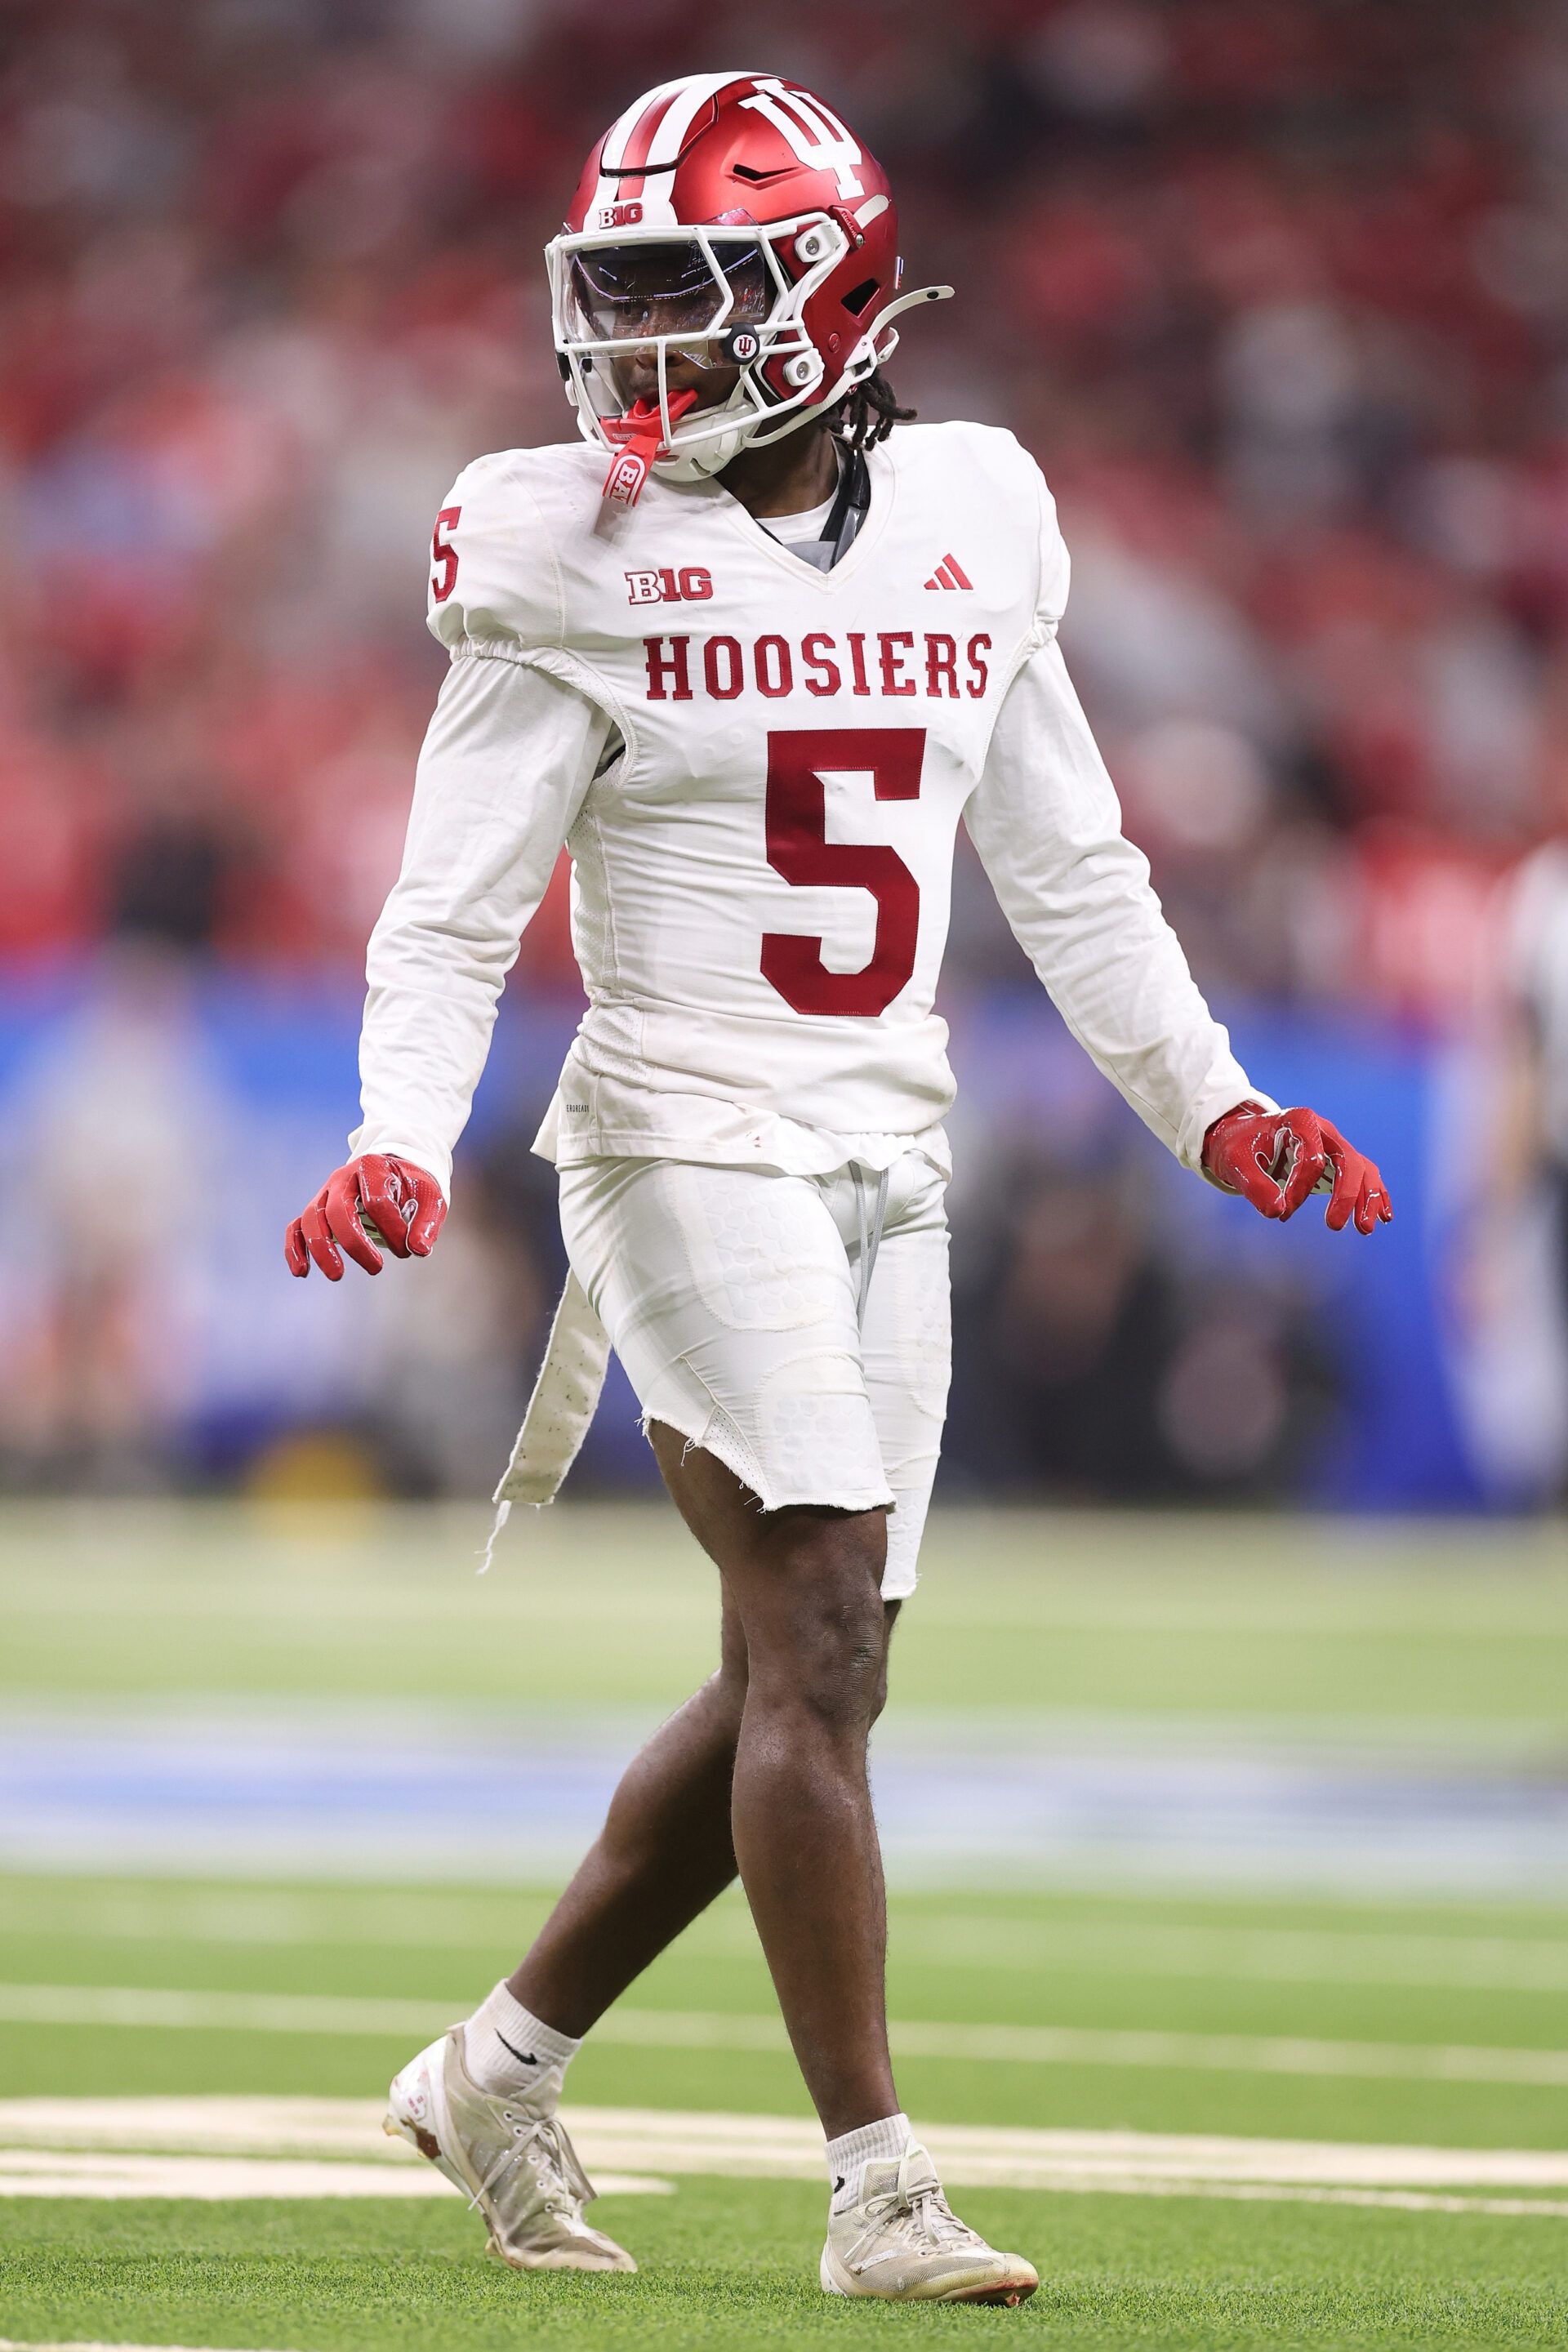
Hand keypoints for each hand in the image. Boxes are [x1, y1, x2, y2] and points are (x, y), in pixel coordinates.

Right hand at [285, 1153, 446, 1280]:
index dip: (393, 1230)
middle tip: (376, 1269)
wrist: (394, 1170)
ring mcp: (326, 1192)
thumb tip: (418, 1250)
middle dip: (354, 1243)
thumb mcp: (430, 1197)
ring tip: (337, 1275)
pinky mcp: (317, 1208)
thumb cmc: (412, 1186)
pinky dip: (295, 1248)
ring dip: (321, 1248)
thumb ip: (427, 1222)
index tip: (408, 1249)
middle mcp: (343, 1177)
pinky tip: (301, 1272)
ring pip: (311, 1218)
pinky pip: (296, 1227)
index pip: (377, 1201)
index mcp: (372, 1167)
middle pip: (337, 1210)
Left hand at [1203, 1102, 1391, 1234]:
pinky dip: (1375, 1194)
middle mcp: (1323, 1130)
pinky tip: (1383, 1217)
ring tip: (1365, 1229)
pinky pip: (1364, 1175)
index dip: (1300, 1189)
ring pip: (1362, 1168)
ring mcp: (1334, 1144)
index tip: (1282, 1212)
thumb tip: (1277, 1213)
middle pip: (1348, 1160)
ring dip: (1367, 1198)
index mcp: (1300, 1121)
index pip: (1312, 1158)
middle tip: (1334, 1227)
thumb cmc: (1237, 1147)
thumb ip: (1254, 1185)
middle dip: (1345, 1195)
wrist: (1239, 1138)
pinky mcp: (1337, 1161)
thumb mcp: (1236, 1163)